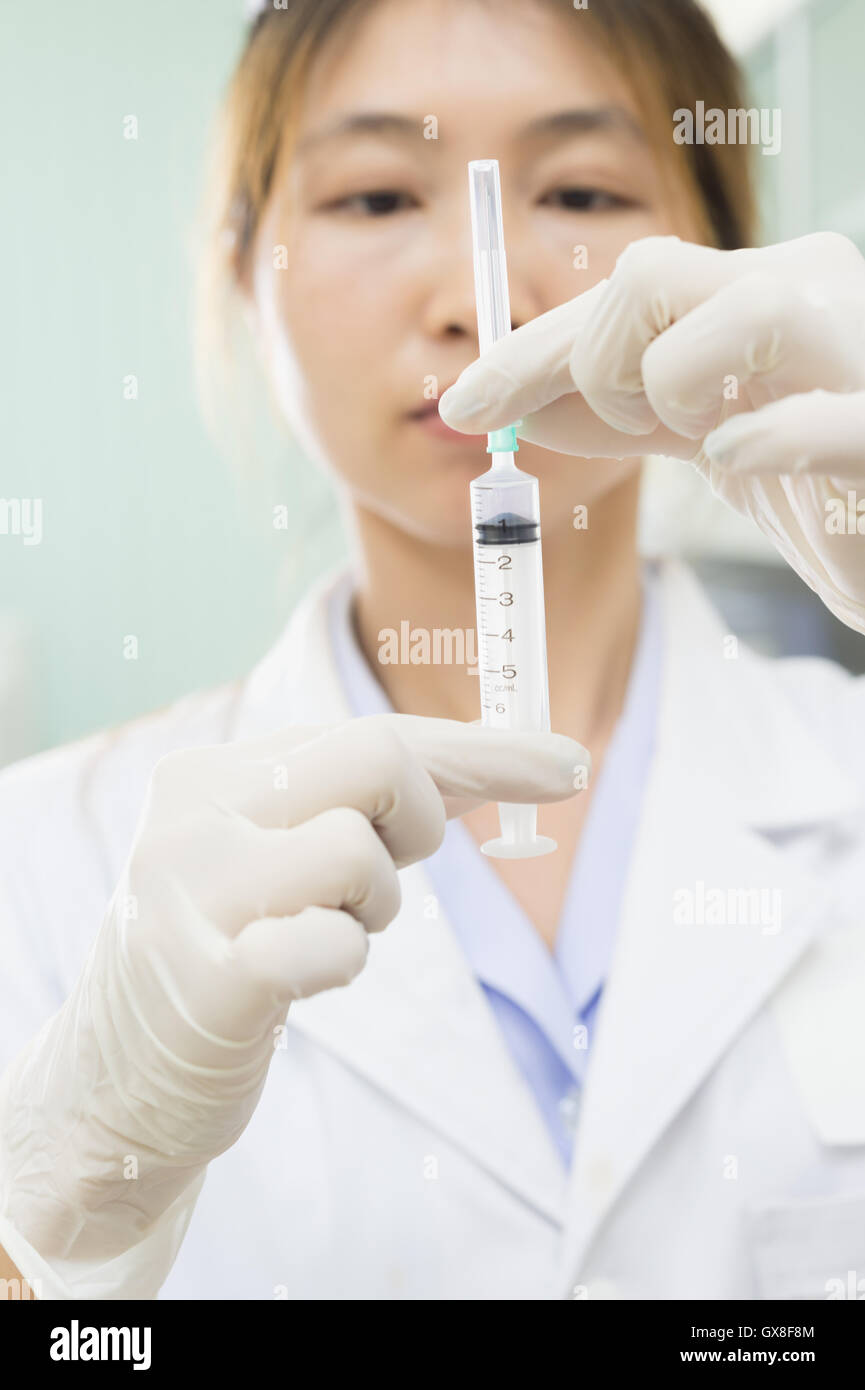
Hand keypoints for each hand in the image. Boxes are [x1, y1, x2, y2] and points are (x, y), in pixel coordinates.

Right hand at [0, 714, 587, 1293]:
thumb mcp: (278, 855)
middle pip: (376, 758)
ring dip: (372, 910)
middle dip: (418, 819)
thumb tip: (508, 763)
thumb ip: (366, 806)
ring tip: (321, 935)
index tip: (568, 765)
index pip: (375, 732)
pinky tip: (297, 978)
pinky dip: (341, 962)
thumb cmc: (227, 950)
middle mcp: (196, 812)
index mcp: (216, 773)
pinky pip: (332, 945)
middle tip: (391, 872)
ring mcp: (194, 890)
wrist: (117, 1078)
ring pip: (359, 854)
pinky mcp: (206, 975)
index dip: (485, 749)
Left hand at [439, 232, 864, 632]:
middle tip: (623, 430)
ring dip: (673, 385)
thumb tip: (512, 400)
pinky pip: (828, 418)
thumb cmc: (813, 478)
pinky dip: (771, 438)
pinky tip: (735, 453)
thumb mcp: (699, 434)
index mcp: (752, 290)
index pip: (615, 296)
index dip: (527, 351)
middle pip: (651, 274)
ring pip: (738, 311)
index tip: (461, 404)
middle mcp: (804, 293)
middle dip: (591, 364)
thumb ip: (615, 412)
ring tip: (698, 438)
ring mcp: (854, 350)